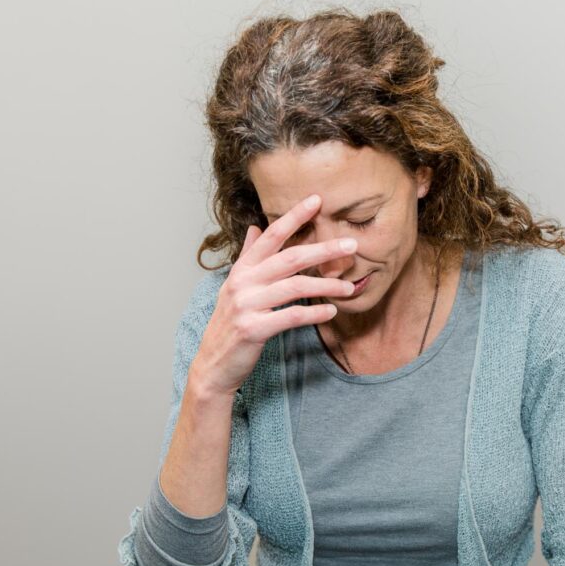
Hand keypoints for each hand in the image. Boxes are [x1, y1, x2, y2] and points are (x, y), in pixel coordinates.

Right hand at [190, 194, 358, 396]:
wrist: (213, 365)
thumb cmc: (230, 325)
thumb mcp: (235, 287)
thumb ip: (248, 257)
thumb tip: (256, 228)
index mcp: (241, 269)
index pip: (271, 236)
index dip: (294, 217)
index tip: (317, 200)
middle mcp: (243, 282)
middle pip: (289, 258)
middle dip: (323, 249)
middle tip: (351, 244)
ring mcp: (246, 305)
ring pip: (295, 287)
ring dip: (326, 285)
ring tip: (349, 287)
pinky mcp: (253, 329)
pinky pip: (291, 317)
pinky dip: (314, 313)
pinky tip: (331, 311)